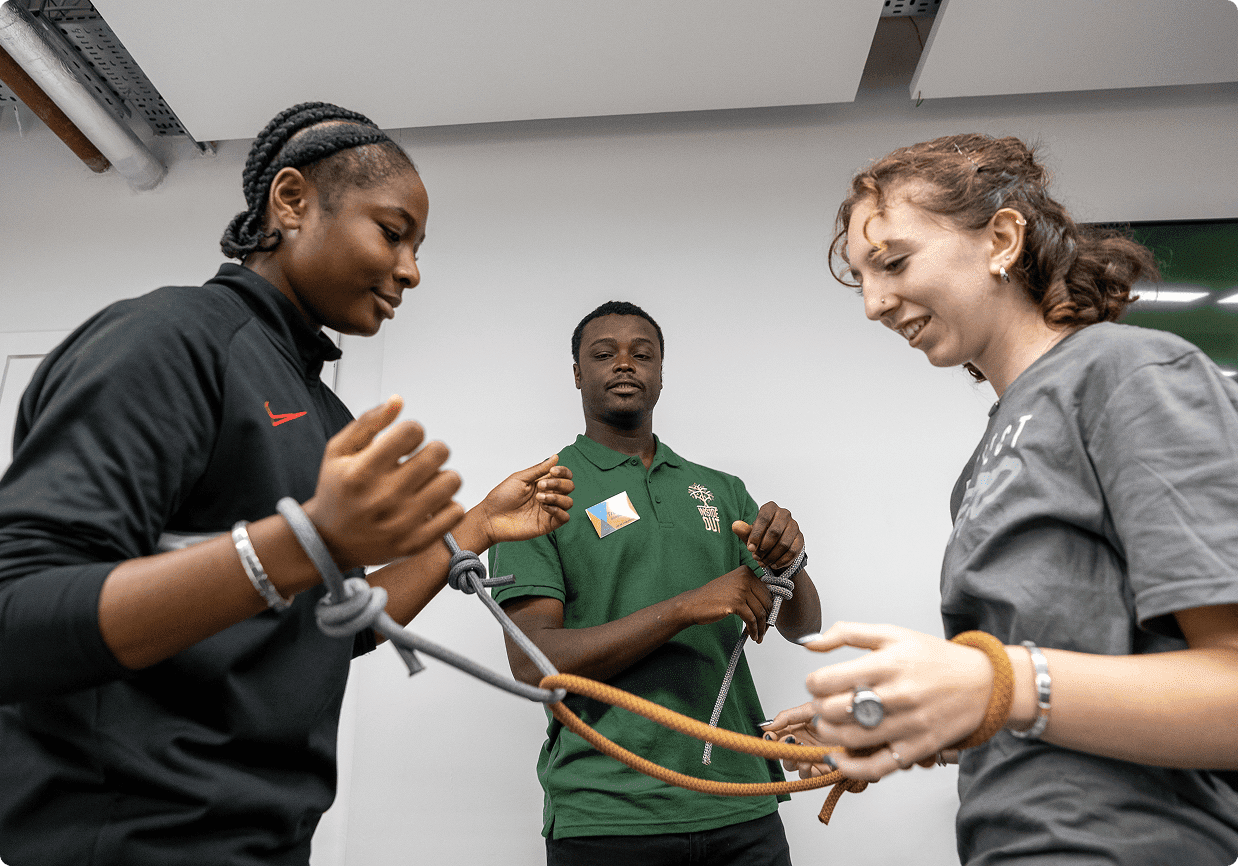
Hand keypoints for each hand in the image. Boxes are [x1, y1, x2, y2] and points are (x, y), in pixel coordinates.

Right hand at [302, 396, 463, 568]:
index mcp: (361, 472)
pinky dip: (446, 503)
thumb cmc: (336, 490)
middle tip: (418, 459)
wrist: (329, 540)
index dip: (412, 430)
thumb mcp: (338, 451)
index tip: (404, 441)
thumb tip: (398, 400)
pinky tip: (428, 502)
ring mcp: (401, 523)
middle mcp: (382, 498)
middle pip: (438, 452)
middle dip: (430, 449)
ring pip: (451, 480)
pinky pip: (455, 511)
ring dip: (441, 475)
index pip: (412, 431)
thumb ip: (368, 422)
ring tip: (425, 480)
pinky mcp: (416, 543)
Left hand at [477, 456, 574, 545]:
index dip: (563, 472)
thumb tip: (555, 457)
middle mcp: (548, 495)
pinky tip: (545, 507)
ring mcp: (548, 510)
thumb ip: (539, 469)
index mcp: (542, 483)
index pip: (563, 475)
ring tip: (539, 498)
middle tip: (540, 485)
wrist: (490, 518)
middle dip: (558, 483)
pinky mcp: (547, 524)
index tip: (552, 471)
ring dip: (557, 497)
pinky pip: (564, 518)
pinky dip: (558, 510)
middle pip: (569, 487)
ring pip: (569, 502)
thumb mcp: (520, 478)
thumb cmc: (501, 498)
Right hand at [677, 565, 771, 641]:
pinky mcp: (736, 603)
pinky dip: (754, 630)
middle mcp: (745, 577)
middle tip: (765, 630)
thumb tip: (770, 605)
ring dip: (761, 627)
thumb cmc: (713, 597)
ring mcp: (740, 589)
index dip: (769, 607)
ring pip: (760, 612)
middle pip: (766, 602)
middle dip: (767, 619)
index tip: (768, 618)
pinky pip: (752, 620)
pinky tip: (752, 636)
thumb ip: (750, 590)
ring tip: (759, 636)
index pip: (767, 591)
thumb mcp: (734, 586)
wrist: (693, 604)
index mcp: (746, 571)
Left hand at [732, 500, 802, 570]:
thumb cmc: (760, 536)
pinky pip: (792, 551)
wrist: (775, 544)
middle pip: (775, 532)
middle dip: (764, 547)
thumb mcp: (750, 534)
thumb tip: (735, 525)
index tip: (750, 549)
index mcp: (770, 508)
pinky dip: (781, 561)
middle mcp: (784, 514)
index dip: (756, 535)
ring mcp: (794, 526)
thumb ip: (743, 530)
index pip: (763, 518)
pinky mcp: (800, 538)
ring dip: (772, 556)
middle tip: (756, 557)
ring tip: (763, 562)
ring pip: (784, 543)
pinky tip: (773, 565)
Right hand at [763, 702, 835, 778]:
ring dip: (792, 760)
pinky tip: (808, 761)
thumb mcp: (810, 710)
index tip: (770, 735)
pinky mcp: (821, 771)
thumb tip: (767, 726)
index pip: (776, 736)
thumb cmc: (838, 717)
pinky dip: (805, 769)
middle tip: (787, 741)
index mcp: (797, 729)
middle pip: (781, 752)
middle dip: (780, 748)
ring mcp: (811, 757)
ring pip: (791, 765)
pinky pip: (806, 776)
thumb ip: (787, 716)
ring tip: (799, 751)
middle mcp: (802, 744)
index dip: (770, 737)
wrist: (860, 727)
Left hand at [799, 622, 993, 781]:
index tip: (816, 683)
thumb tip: (810, 642)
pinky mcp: (919, 748)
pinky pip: (877, 766)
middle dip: (819, 709)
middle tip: (821, 705)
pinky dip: (851, 767)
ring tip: (829, 725)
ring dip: (829, 735)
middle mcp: (899, 695)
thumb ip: (847, 633)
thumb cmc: (934, 658)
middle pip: (837, 711)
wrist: (982, 683)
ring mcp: (909, 725)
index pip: (830, 679)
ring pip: (852, 739)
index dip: (813, 683)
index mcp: (888, 664)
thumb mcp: (892, 634)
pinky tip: (839, 758)